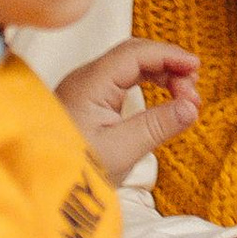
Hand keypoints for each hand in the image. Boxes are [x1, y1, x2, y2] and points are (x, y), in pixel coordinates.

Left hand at [54, 39, 198, 176]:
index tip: (196, 67)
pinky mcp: (89, 100)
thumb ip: (157, 125)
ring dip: (160, 75)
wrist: (40, 183)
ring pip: (130, 66)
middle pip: (134, 55)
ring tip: (184, 98)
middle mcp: (86, 78)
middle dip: (168, 66)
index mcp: (90, 84)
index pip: (135, 53)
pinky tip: (164, 99)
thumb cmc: (75, 168)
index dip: (168, 55)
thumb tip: (191, 107)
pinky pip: (123, 80)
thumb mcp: (121, 151)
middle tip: (193, 93)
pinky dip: (148, 84)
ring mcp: (86, 88)